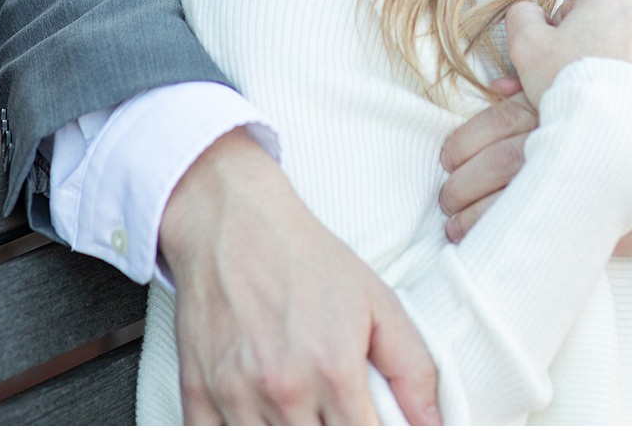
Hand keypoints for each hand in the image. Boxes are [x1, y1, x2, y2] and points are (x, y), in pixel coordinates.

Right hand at [157, 129, 440, 424]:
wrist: (233, 222)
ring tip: (304, 410)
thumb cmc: (304, 259)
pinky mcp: (197, 393)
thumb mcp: (377, 302)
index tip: (373, 422)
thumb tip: (435, 424)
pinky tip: (260, 417)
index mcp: (333, 370)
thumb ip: (412, 368)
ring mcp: (235, 395)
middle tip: (336, 412)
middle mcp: (283, 389)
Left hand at [439, 75, 631, 254]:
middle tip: (445, 198)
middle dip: (463, 183)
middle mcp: (574, 139)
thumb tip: (499, 83)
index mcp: (567, 104)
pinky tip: (486, 247)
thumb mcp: (588, 94)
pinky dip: (504, 237)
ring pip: (515, 195)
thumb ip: (542, 85)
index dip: (464, 142)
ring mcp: (586, 178)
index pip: (499, 121)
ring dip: (475, 213)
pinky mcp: (597, 216)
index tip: (446, 159)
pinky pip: (540, 229)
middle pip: (501, 160)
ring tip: (454, 227)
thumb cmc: (630, 125)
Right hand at [505, 0, 631, 123]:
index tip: (561, 66)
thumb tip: (531, 11)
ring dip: (631, 63)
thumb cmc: (568, 86)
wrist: (612, 133)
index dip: (564, 39)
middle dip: (602, 49)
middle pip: (616, 28)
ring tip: (612, 95)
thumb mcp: (525, 46)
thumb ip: (522, 16)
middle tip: (586, 83)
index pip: (580, 11)